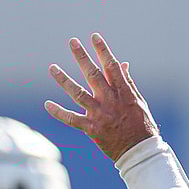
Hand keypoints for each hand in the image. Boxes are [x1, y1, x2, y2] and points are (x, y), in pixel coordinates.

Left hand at [45, 33, 158, 161]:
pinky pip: (71, 119)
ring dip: (63, 80)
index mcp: (125, 93)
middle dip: (82, 57)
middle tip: (72, 42)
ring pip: (78, 94)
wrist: (139, 151)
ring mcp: (100, 115)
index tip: (94, 37)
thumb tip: (122, 64)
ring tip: (51, 67)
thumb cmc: (141, 125)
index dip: (103, 51)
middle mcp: (111, 101)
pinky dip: (58, 112)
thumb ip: (128, 83)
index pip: (112, 67)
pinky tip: (47, 104)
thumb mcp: (139, 102)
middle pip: (93, 75)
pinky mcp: (92, 128)